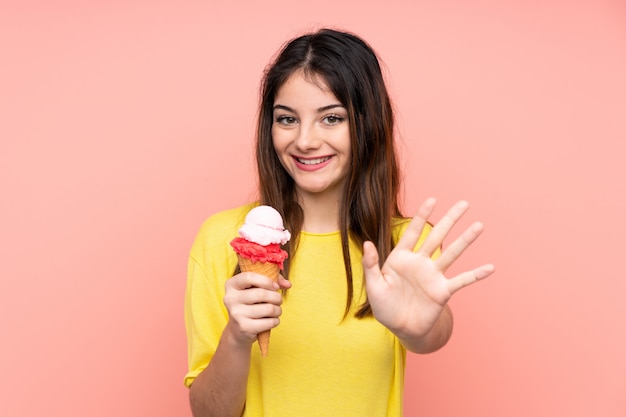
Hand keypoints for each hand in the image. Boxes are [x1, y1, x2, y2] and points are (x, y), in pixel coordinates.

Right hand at [222, 272, 291, 346]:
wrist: (238, 330)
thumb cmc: (250, 304)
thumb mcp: (256, 288)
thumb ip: (273, 281)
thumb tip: (288, 284)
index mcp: (231, 284)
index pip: (249, 277)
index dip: (266, 280)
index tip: (275, 286)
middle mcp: (230, 298)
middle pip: (262, 294)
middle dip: (276, 297)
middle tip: (278, 300)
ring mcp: (236, 314)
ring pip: (268, 309)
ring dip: (278, 310)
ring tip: (276, 310)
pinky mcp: (244, 327)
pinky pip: (269, 322)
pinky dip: (276, 321)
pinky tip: (272, 320)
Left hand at [362, 198, 494, 341]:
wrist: (400, 328)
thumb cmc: (385, 306)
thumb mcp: (374, 285)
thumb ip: (371, 264)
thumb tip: (366, 243)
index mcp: (401, 258)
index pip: (413, 232)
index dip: (422, 216)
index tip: (432, 200)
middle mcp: (420, 263)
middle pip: (437, 236)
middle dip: (450, 220)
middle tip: (464, 203)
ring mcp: (433, 276)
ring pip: (451, 254)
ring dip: (465, 240)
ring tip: (479, 225)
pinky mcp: (442, 291)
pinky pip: (462, 280)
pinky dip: (476, 274)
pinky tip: (490, 267)